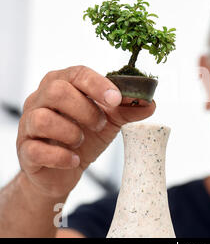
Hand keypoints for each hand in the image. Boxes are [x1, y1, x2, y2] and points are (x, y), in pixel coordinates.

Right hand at [16, 65, 154, 198]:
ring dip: (71, 132)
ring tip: (83, 141)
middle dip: (85, 109)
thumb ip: (128, 110)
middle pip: (57, 91)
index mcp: (62, 84)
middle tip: (100, 123)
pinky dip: (61, 156)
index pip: (77, 73)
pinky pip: (36, 149)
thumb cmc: (84, 137)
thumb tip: (151, 103)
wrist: (63, 170)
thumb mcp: (109, 121)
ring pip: (42, 119)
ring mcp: (28, 124)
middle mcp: (40, 99)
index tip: (116, 99)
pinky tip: (74, 159)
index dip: (98, 84)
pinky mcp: (25, 150)